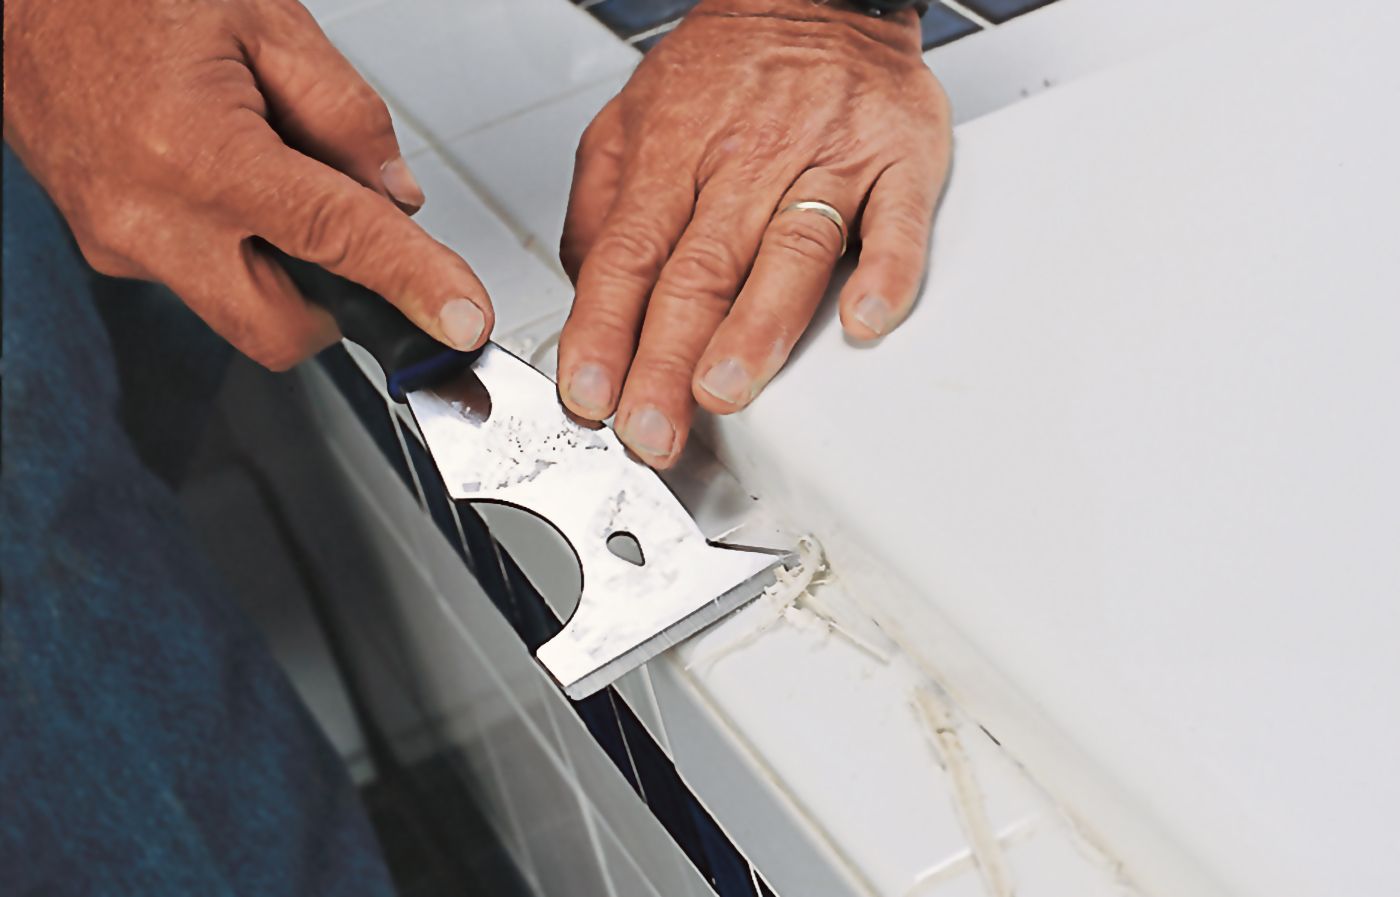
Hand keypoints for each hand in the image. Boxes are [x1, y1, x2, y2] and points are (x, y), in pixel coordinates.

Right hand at [2, 0, 492, 369]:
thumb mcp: (264, 20)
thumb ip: (346, 115)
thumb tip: (397, 197)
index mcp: (198, 152)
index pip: (337, 241)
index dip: (412, 285)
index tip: (460, 319)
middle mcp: (150, 216)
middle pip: (282, 328)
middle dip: (337, 306)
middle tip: (356, 246)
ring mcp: (119, 242)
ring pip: (238, 313)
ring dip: (284, 273)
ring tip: (271, 180)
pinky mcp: (106, 248)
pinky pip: (198, 280)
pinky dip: (238, 251)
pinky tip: (225, 184)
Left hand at [558, 0, 949, 467]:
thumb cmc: (728, 70)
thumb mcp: (630, 119)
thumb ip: (601, 206)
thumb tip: (582, 285)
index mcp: (674, 153)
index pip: (627, 256)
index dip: (605, 330)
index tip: (591, 393)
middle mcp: (746, 160)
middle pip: (699, 270)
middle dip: (667, 359)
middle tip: (652, 429)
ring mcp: (826, 159)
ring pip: (788, 249)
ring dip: (757, 326)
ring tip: (727, 388)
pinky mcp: (898, 159)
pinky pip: (897, 218)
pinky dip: (886, 270)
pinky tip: (865, 319)